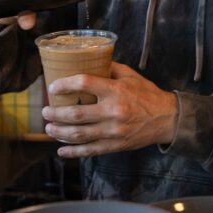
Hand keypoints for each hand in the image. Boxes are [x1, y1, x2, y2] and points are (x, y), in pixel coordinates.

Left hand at [41, 63, 178, 158]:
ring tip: (49, 128)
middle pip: (76, 114)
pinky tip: (61, 150)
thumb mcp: (131, 75)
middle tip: (45, 111)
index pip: (85, 83)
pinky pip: (89, 150)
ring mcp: (113, 131)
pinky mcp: (115, 145)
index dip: (65, 84)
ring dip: (59, 132)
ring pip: (79, 134)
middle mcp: (113, 111)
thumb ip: (109, 68)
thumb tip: (89, 60)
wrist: (167, 119)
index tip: (53, 87)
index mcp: (116, 90)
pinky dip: (73, 152)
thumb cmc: (147, 94)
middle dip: (55, 113)